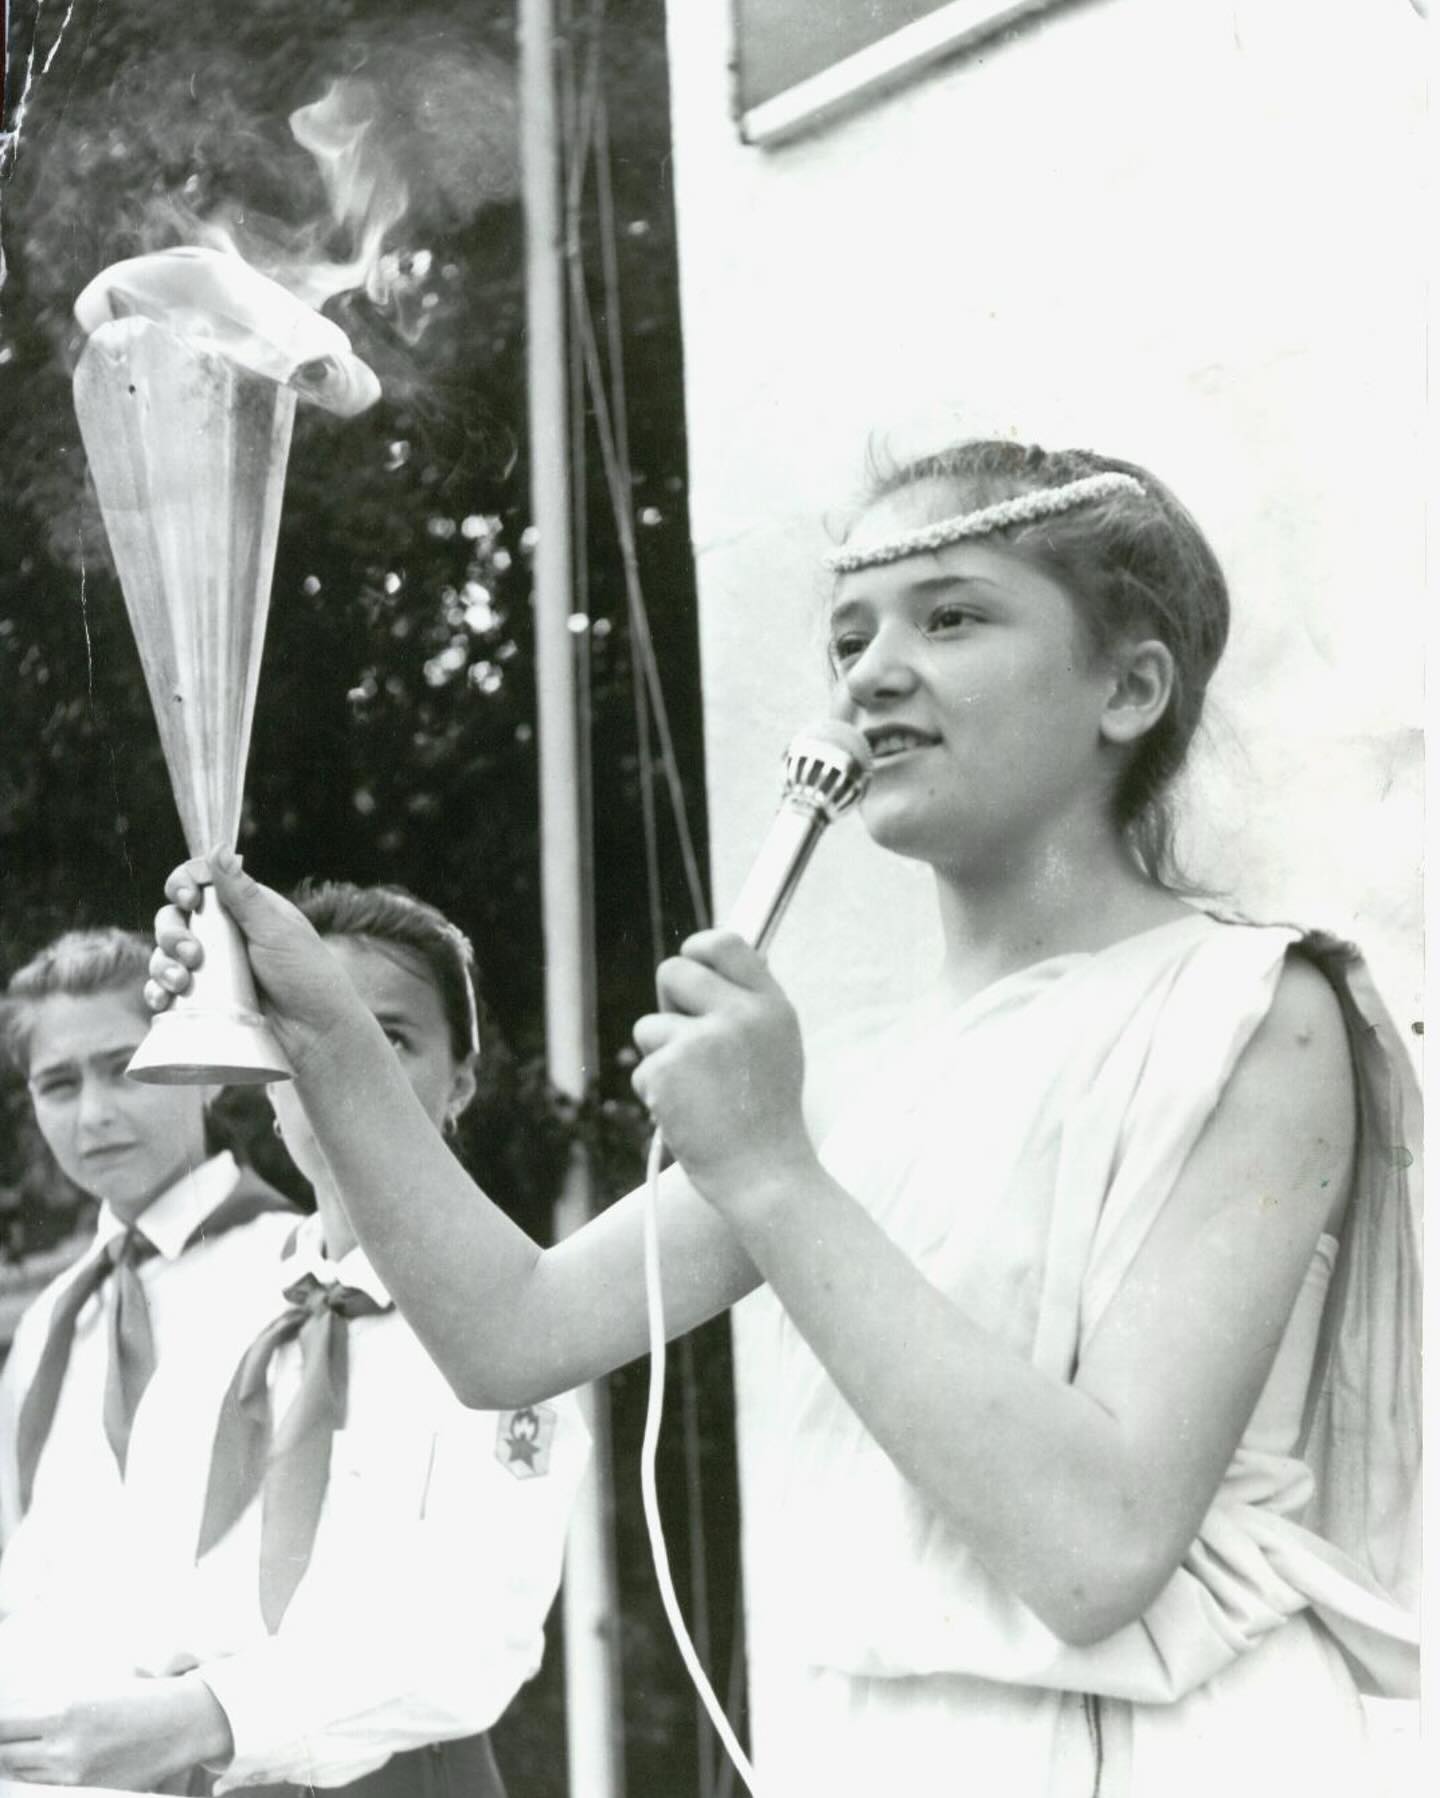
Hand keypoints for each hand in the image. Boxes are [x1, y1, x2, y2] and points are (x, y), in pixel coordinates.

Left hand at [0, 1672, 232, 1787]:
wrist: (180, 1723)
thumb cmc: (137, 1696)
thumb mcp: (91, 1686)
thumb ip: (49, 1700)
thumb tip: (13, 1711)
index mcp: (64, 1708)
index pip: (3, 1721)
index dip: (0, 1721)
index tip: (4, 1719)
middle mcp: (63, 1744)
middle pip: (4, 1750)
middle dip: (6, 1740)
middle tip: (17, 1731)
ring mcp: (71, 1774)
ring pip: (21, 1771)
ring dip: (23, 1758)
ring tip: (41, 1742)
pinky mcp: (82, 1792)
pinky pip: (44, 1786)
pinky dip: (43, 1773)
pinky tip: (57, 1757)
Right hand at [149, 851, 360, 1069]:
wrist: (317, 1037)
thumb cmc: (308, 978)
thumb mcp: (277, 931)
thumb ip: (243, 895)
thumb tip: (219, 848)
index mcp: (244, 910)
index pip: (199, 884)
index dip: (183, 885)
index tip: (187, 899)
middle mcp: (223, 936)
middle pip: (173, 919)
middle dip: (171, 932)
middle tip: (192, 954)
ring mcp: (210, 970)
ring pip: (164, 956)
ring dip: (162, 964)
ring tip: (183, 981)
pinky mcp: (202, 1002)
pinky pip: (165, 992)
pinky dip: (157, 993)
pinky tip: (165, 999)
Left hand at [631, 931, 818, 1219]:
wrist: (765, 1177)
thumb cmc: (766, 1119)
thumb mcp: (776, 1049)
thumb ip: (747, 1008)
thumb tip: (703, 967)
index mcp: (771, 1006)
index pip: (726, 943)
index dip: (698, 950)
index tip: (691, 968)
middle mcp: (740, 1015)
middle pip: (673, 971)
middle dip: (667, 1003)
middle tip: (684, 1042)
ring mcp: (703, 1041)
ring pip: (650, 1027)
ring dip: (661, 1059)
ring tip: (697, 1095)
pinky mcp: (669, 1070)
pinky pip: (643, 1069)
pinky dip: (656, 1094)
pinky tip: (687, 1116)